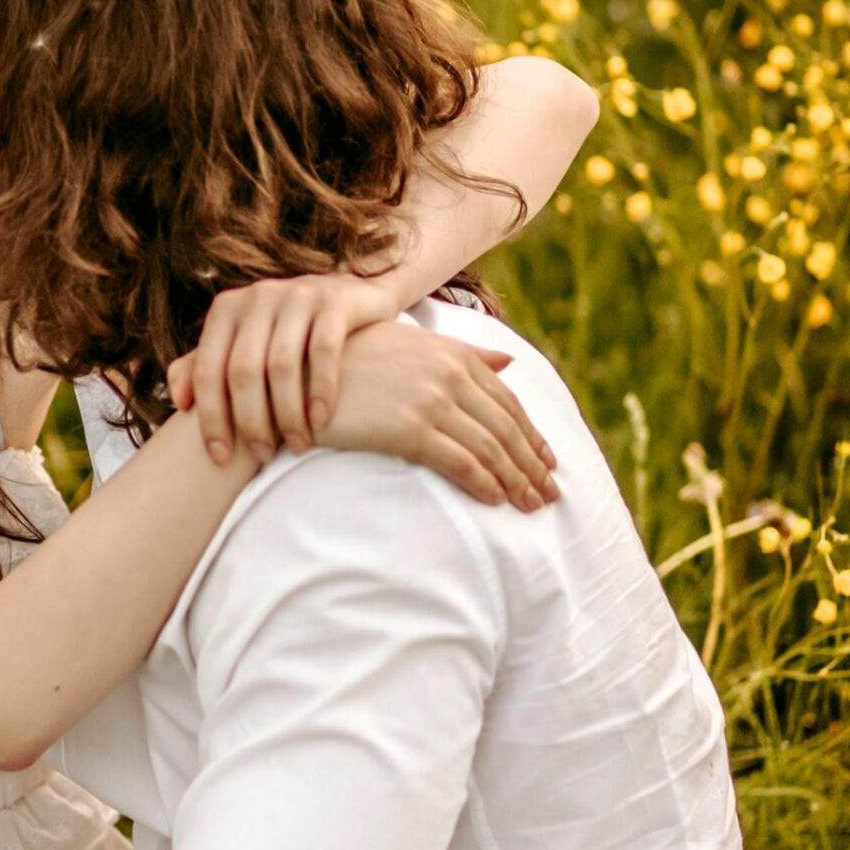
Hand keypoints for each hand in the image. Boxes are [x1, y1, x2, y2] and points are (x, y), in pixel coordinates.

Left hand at [167, 272, 400, 461]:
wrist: (350, 298)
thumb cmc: (288, 335)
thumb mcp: (244, 342)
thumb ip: (207, 366)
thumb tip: (179, 402)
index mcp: (227, 309)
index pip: (209, 371)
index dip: (211, 418)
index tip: (220, 458)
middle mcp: (258, 296)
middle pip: (244, 371)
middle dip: (251, 422)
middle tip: (263, 455)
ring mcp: (298, 294)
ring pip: (283, 365)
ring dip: (287, 414)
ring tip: (296, 446)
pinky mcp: (335, 300)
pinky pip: (323, 351)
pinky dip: (320, 390)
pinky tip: (321, 420)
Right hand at [318, 322, 558, 510]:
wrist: (300, 372)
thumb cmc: (352, 359)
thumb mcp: (412, 344)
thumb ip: (463, 352)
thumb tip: (509, 361)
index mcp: (453, 353)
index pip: (507, 400)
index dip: (532, 435)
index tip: (547, 461)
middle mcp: (449, 374)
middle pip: (506, 427)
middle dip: (532, 464)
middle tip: (549, 493)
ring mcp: (430, 400)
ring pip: (490, 448)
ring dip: (516, 480)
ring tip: (530, 505)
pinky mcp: (408, 428)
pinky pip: (460, 462)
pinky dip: (483, 483)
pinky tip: (495, 500)